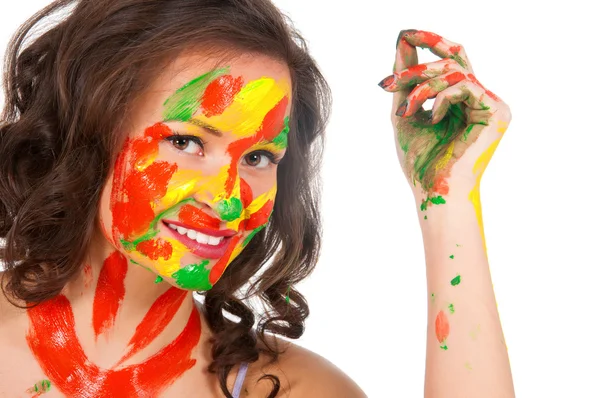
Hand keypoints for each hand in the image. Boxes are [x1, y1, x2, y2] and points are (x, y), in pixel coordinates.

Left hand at [378, 30, 510, 209]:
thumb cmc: (420, 160)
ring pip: (456, 70)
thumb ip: (405, 81)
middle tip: (394, 72)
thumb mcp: (406, 112)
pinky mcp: (497, 112)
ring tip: (405, 107)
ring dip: (422, 84)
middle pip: (454, 58)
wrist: (432, 190)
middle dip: (420, 63)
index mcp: (461, 100)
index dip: (430, 42)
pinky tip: (432, 117)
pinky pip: (465, 85)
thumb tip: (401, 44)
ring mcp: (491, 104)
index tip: (403, 35)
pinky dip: (441, 97)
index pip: (450, 61)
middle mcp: (479, 99)